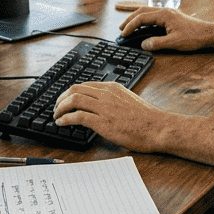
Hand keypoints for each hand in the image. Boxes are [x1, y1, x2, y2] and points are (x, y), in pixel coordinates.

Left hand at [53, 81, 167, 152]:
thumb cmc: (147, 119)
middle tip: (56, 107)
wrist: (157, 128)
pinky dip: (65, 119)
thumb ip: (114, 101)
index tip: (65, 100)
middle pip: (75, 89)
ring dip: (60, 107)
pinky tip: (61, 123)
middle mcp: (106, 94)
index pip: (85, 85)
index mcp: (113, 88)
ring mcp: (104, 107)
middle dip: (61, 98)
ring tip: (56, 115)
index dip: (71, 92)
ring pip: (73, 100)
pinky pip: (77, 116)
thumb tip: (102, 108)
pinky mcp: (102, 121)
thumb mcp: (129, 101)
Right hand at [118, 7, 213, 51]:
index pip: (142, 18)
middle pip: (142, 11)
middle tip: (121, 29)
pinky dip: (145, 20)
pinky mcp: (172, 18)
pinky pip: (154, 16)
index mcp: (164, 15)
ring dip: (136, 18)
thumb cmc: (194, 37)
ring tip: (128, 27)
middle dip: (130, 19)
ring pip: (147, 12)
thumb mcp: (174, 42)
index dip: (130, 26)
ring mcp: (168, 13)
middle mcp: (165, 11)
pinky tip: (143, 27)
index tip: (123, 34)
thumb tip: (143, 44)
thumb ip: (157, 43)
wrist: (209, 34)